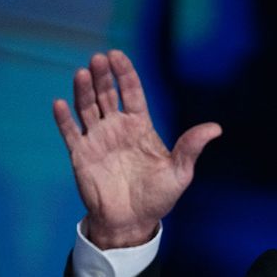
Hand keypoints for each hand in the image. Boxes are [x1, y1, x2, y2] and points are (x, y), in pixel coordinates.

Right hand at [52, 50, 221, 248]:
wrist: (132, 222)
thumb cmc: (158, 197)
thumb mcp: (180, 172)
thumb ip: (191, 147)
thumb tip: (216, 128)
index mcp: (140, 126)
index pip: (131, 92)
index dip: (124, 73)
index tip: (117, 54)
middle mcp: (117, 128)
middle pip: (107, 94)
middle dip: (102, 76)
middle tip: (98, 58)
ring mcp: (97, 139)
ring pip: (87, 108)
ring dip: (83, 91)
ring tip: (82, 73)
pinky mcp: (81, 155)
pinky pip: (70, 132)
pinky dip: (64, 118)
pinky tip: (60, 103)